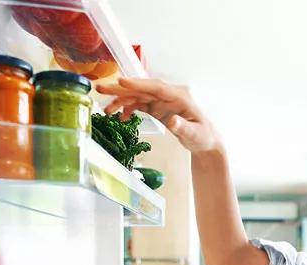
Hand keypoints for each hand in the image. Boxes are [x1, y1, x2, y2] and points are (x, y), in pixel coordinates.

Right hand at [96, 78, 220, 152]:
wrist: (205, 141)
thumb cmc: (204, 136)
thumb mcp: (196, 134)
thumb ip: (184, 128)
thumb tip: (173, 122)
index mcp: (180, 97)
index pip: (157, 87)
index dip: (139, 84)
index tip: (121, 81)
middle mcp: (169, 95)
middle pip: (142, 89)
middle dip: (121, 88)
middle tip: (101, 88)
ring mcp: (162, 101)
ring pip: (138, 96)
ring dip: (121, 100)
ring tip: (106, 109)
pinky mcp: (157, 108)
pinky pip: (139, 104)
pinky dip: (129, 109)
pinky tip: (120, 118)